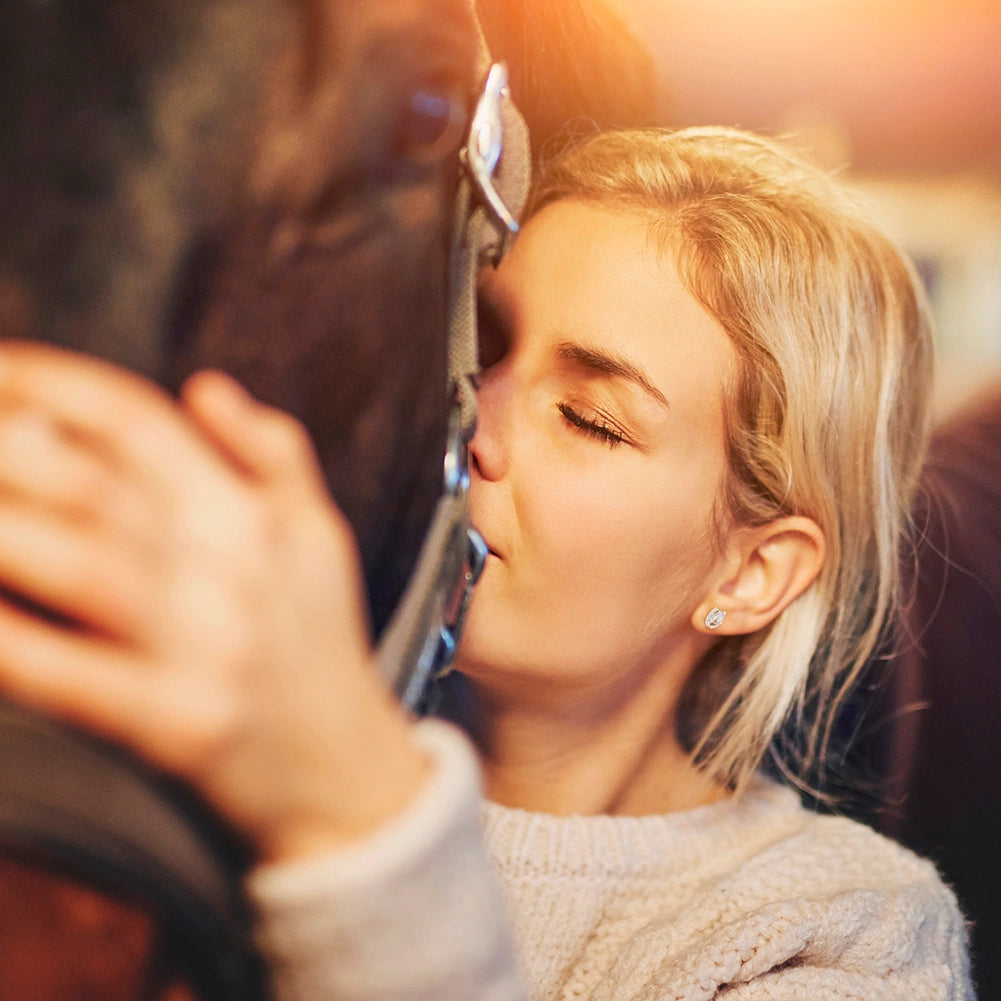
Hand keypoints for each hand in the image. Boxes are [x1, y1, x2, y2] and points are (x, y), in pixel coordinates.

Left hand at [0, 342, 428, 864]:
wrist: (350, 770)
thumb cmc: (323, 645)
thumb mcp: (321, 534)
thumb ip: (275, 453)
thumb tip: (205, 386)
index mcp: (256, 514)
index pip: (137, 422)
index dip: (47, 385)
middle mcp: (232, 568)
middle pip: (92, 482)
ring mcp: (205, 646)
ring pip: (78, 562)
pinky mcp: (178, 724)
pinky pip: (71, 674)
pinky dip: (8, 642)